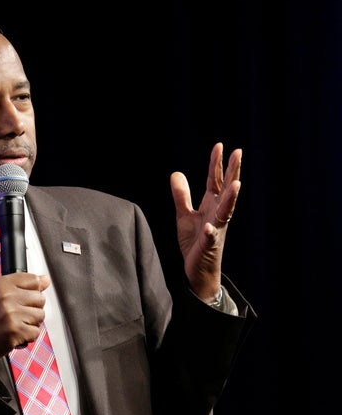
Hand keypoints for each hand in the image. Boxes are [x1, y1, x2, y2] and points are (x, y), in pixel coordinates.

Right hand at [0, 273, 50, 371]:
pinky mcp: (16, 331)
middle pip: (40, 298)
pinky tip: (15, 334)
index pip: (33, 279)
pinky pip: (36, 332)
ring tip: (15, 324)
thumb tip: (45, 280)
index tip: (24, 298)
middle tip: (16, 314)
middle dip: (32, 308)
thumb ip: (21, 285)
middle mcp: (6, 297)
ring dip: (31, 323)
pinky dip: (28, 336)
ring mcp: (11, 314)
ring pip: (40, 315)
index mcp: (1, 284)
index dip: (32, 290)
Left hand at [170, 142, 241, 302]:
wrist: (198, 268)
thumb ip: (181, 195)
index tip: (220, 146)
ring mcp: (216, 228)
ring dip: (230, 198)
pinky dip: (210, 231)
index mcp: (211, 204)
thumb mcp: (184, 215)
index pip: (214, 180)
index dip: (216, 163)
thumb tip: (176, 173)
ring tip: (236, 184)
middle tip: (238, 153)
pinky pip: (210, 237)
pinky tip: (209, 226)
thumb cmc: (195, 241)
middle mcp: (217, 213)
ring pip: (226, 211)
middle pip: (226, 189)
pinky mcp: (209, 245)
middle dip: (232, 171)